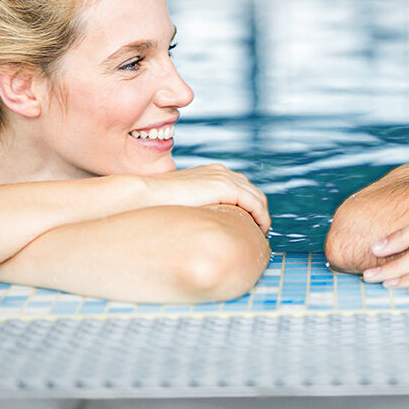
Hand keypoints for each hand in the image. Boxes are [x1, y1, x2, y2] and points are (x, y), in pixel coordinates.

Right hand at [137, 164, 270, 232]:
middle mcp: (220, 172)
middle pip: (252, 191)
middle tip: (259, 233)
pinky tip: (259, 232)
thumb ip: (196, 209)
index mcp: (211, 174)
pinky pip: (254, 203)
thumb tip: (199, 229)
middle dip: (259, 212)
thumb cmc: (157, 205)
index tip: (250, 226)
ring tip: (260, 236)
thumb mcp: (182, 205)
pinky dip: (261, 217)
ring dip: (262, 216)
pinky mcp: (225, 186)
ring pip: (256, 197)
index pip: (240, 188)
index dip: (249, 207)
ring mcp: (224, 177)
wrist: (145, 195)